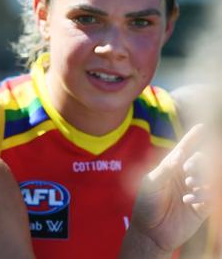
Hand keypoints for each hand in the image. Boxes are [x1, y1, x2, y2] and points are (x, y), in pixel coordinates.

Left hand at [120, 124, 211, 257]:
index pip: (184, 150)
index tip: (202, 127)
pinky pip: (212, 196)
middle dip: (200, 163)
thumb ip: (165, 170)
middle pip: (201, 161)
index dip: (193, 139)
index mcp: (171, 169)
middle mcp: (185, 177)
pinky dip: (204, 195)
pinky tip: (190, 200)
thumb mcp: (151, 185)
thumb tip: (180, 158)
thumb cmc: (146, 205)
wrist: (150, 232)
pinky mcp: (202, 206)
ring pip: (210, 177)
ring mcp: (194, 191)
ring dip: (203, 179)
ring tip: (189, 187)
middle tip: (189, 172)